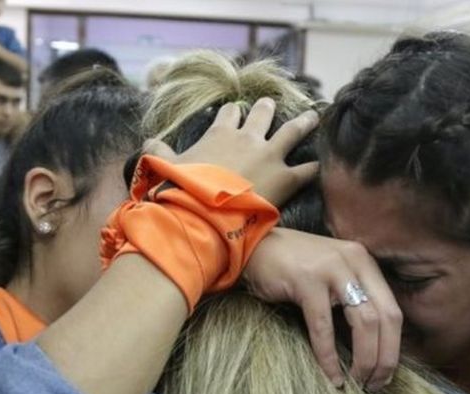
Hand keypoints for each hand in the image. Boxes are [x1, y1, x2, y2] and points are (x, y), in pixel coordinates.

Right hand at [143, 99, 318, 206]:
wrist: (205, 212)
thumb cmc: (184, 189)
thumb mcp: (165, 166)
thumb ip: (158, 152)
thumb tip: (147, 144)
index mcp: (221, 133)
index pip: (230, 114)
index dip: (234, 113)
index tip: (237, 111)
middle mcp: (248, 138)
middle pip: (262, 114)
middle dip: (267, 109)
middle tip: (271, 105)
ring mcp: (270, 156)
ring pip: (292, 131)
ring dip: (303, 123)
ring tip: (313, 116)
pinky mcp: (285, 178)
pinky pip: (306, 169)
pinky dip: (315, 167)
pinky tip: (322, 164)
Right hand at [244, 228, 401, 389]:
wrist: (253, 247)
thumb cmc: (292, 269)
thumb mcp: (333, 276)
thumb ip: (353, 299)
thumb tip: (373, 347)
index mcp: (364, 262)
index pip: (394, 310)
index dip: (394, 347)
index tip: (385, 373)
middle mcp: (355, 261)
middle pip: (386, 317)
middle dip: (385, 358)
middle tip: (375, 384)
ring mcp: (332, 268)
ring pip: (364, 322)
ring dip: (365, 359)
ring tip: (358, 382)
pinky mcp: (307, 280)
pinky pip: (324, 327)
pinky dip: (329, 356)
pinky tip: (332, 375)